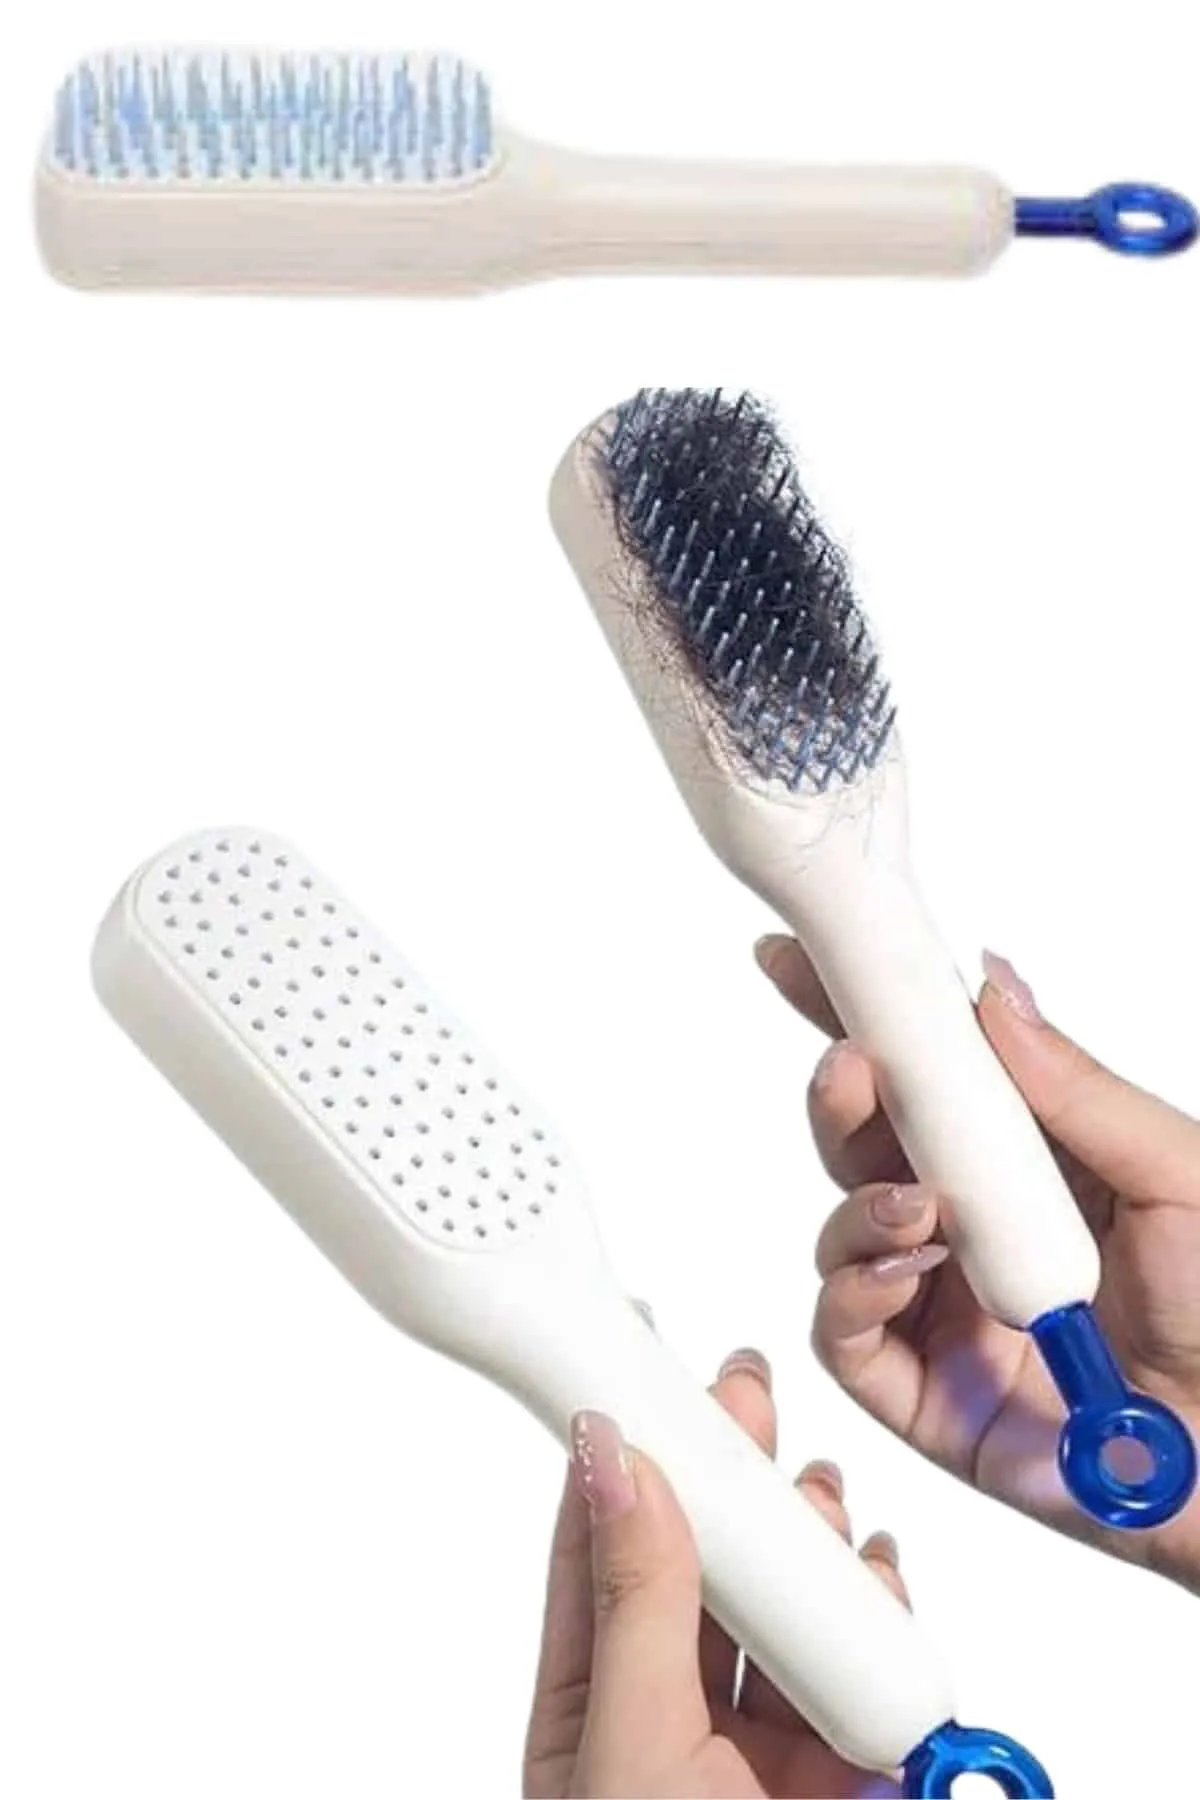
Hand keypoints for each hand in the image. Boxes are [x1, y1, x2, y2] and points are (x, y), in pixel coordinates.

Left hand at [523, 1348, 906, 1798]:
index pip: (600, 1551)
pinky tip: (877, 1575)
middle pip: (702, 1562)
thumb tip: (617, 1466)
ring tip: (819, 1493)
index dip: (622, 1457)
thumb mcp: (633, 1749)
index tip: (639, 1370)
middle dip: (731, 1475)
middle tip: (748, 1395)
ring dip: (809, 1535)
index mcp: (590, 1710)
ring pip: (784, 1604)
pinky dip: (876, 1612)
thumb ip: (638, 1609)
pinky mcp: (840, 1771)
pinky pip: (858, 1668)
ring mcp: (757, 1748)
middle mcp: (670, 1720)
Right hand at [757, 935, 1199, 1589]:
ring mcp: (944, 1308)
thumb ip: (1074, 1089)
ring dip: (859, 1204)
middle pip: (868, 1144)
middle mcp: (976, 1227)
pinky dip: (853, 1292)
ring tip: (922, 1211)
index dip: (862, 1019)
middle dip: (844, 1097)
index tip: (801, 962)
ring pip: (844, 1230)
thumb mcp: (1173, 1173)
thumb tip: (994, 991)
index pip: (931, 1076)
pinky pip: (845, 1332)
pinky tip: (909, 1278)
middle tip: (856, 1072)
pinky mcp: (923, 1391)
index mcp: (1034, 1163)